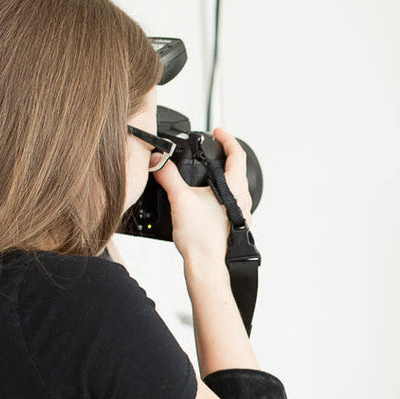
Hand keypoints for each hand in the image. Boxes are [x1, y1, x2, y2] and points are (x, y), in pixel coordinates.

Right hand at [153, 128, 253, 267]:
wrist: (206, 266)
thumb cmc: (200, 238)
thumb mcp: (180, 199)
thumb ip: (167, 175)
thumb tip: (157, 160)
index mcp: (235, 187)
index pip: (237, 154)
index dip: (227, 139)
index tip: (218, 132)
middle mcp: (242, 200)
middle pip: (237, 170)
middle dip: (225, 157)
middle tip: (213, 150)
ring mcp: (240, 214)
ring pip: (234, 188)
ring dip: (222, 177)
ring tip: (206, 174)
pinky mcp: (234, 226)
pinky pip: (229, 204)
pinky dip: (219, 195)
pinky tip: (205, 201)